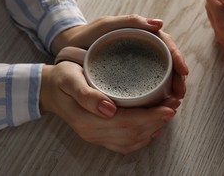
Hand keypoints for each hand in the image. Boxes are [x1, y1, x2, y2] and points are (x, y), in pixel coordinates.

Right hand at [40, 62, 175, 153]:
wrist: (49, 90)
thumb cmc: (62, 79)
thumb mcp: (70, 79)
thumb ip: (87, 95)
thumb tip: (109, 109)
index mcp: (86, 119)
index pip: (126, 122)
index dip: (150, 116)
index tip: (169, 106)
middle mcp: (93, 132)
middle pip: (132, 133)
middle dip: (157, 121)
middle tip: (175, 104)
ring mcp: (96, 137)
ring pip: (131, 141)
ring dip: (153, 128)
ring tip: (169, 112)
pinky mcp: (99, 136)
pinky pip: (124, 144)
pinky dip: (142, 138)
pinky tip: (153, 127)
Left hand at [51, 14, 188, 107]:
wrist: (68, 48)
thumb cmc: (87, 34)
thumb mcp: (107, 25)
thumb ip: (130, 21)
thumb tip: (159, 24)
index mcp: (140, 34)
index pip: (165, 43)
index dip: (176, 57)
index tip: (183, 72)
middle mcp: (141, 48)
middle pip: (167, 60)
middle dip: (177, 76)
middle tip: (180, 92)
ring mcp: (136, 62)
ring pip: (160, 72)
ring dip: (171, 85)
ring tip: (175, 99)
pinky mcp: (128, 75)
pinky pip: (148, 82)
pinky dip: (157, 92)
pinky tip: (160, 102)